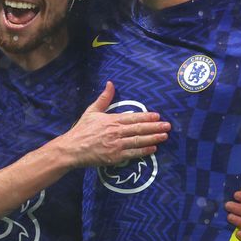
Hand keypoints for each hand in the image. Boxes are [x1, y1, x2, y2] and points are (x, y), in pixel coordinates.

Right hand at [55, 82, 170, 167]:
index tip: (158, 116)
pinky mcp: (115, 157)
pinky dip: (144, 151)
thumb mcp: (92, 111)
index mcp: (112, 120)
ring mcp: (116, 145)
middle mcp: (116, 132)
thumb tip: (110, 83)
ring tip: (164, 136)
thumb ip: (104, 98)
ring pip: (138, 141)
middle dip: (155, 127)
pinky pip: (133, 154)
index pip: (133, 117)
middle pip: (139, 129)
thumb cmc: (82, 130)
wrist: (72, 149)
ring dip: (153, 138)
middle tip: (168, 126)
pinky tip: (153, 149)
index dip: (147, 116)